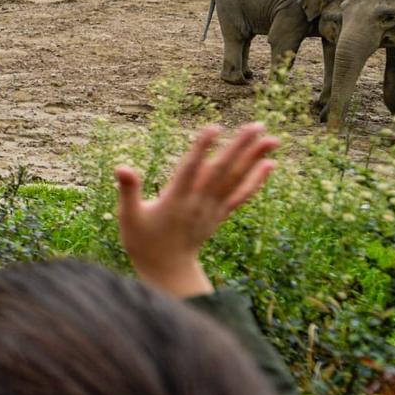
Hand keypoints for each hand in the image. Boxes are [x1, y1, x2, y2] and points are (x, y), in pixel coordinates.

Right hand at [114, 123, 278, 298]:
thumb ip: (128, 190)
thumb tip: (121, 167)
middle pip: (221, 171)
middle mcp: (198, 203)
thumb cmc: (143, 240)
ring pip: (236, 181)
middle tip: (257, 125)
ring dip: (254, 159)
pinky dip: (256, 180)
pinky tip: (269, 164)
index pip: (190, 170)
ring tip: (273, 139)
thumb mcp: (129, 216)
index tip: (214, 128)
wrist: (166, 269)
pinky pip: (242, 196)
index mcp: (175, 200)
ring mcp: (212, 209)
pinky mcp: (221, 215)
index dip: (201, 148)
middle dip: (239, 147)